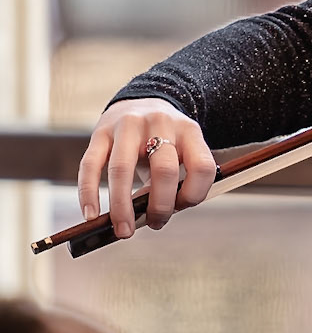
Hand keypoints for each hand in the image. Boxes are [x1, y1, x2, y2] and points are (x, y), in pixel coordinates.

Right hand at [77, 99, 218, 238]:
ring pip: (121, 169)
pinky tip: (91, 215)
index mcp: (189, 131)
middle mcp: (160, 123)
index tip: (182, 208)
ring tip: (123, 230)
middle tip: (154, 223)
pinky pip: (90, 165)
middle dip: (160, 206)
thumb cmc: (165, 140)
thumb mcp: (182, 152)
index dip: (195, 194)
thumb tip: (152, 217)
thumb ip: (175, 182)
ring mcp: (128, 125)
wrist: (142, 102)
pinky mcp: (100, 131)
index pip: (202, 166)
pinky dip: (89, 193)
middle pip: (164, 171)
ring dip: (122, 207)